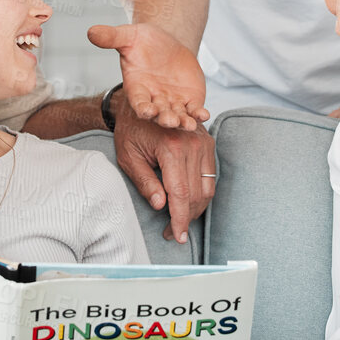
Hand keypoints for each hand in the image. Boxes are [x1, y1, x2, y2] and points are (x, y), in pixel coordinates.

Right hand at [88, 22, 209, 129]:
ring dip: (183, 122)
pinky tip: (204, 115)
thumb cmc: (144, 41)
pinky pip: (194, 111)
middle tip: (169, 121)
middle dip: (164, 118)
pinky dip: (199, 114)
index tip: (146, 111)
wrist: (167, 43)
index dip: (143, 108)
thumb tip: (91, 31)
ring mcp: (173, 102)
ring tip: (188, 125)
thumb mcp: (128, 36)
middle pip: (159, 114)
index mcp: (138, 88)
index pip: (139, 102)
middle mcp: (155, 99)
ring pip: (178, 116)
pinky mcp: (190, 101)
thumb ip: (111, 37)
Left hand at [113, 109, 215, 243]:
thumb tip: (160, 205)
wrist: (141, 103)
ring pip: (207, 188)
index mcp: (172, 147)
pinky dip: (201, 193)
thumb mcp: (129, 157)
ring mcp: (203, 142)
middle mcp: (192, 144)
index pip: (180, 194)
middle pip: (196, 194)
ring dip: (195, 209)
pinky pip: (210, 176)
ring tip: (179, 220)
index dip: (179, 219)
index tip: (177, 236)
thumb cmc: (131, 130)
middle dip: (185, 218)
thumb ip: (145, 182)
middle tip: (172, 232)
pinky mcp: (207, 142)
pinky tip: (187, 203)